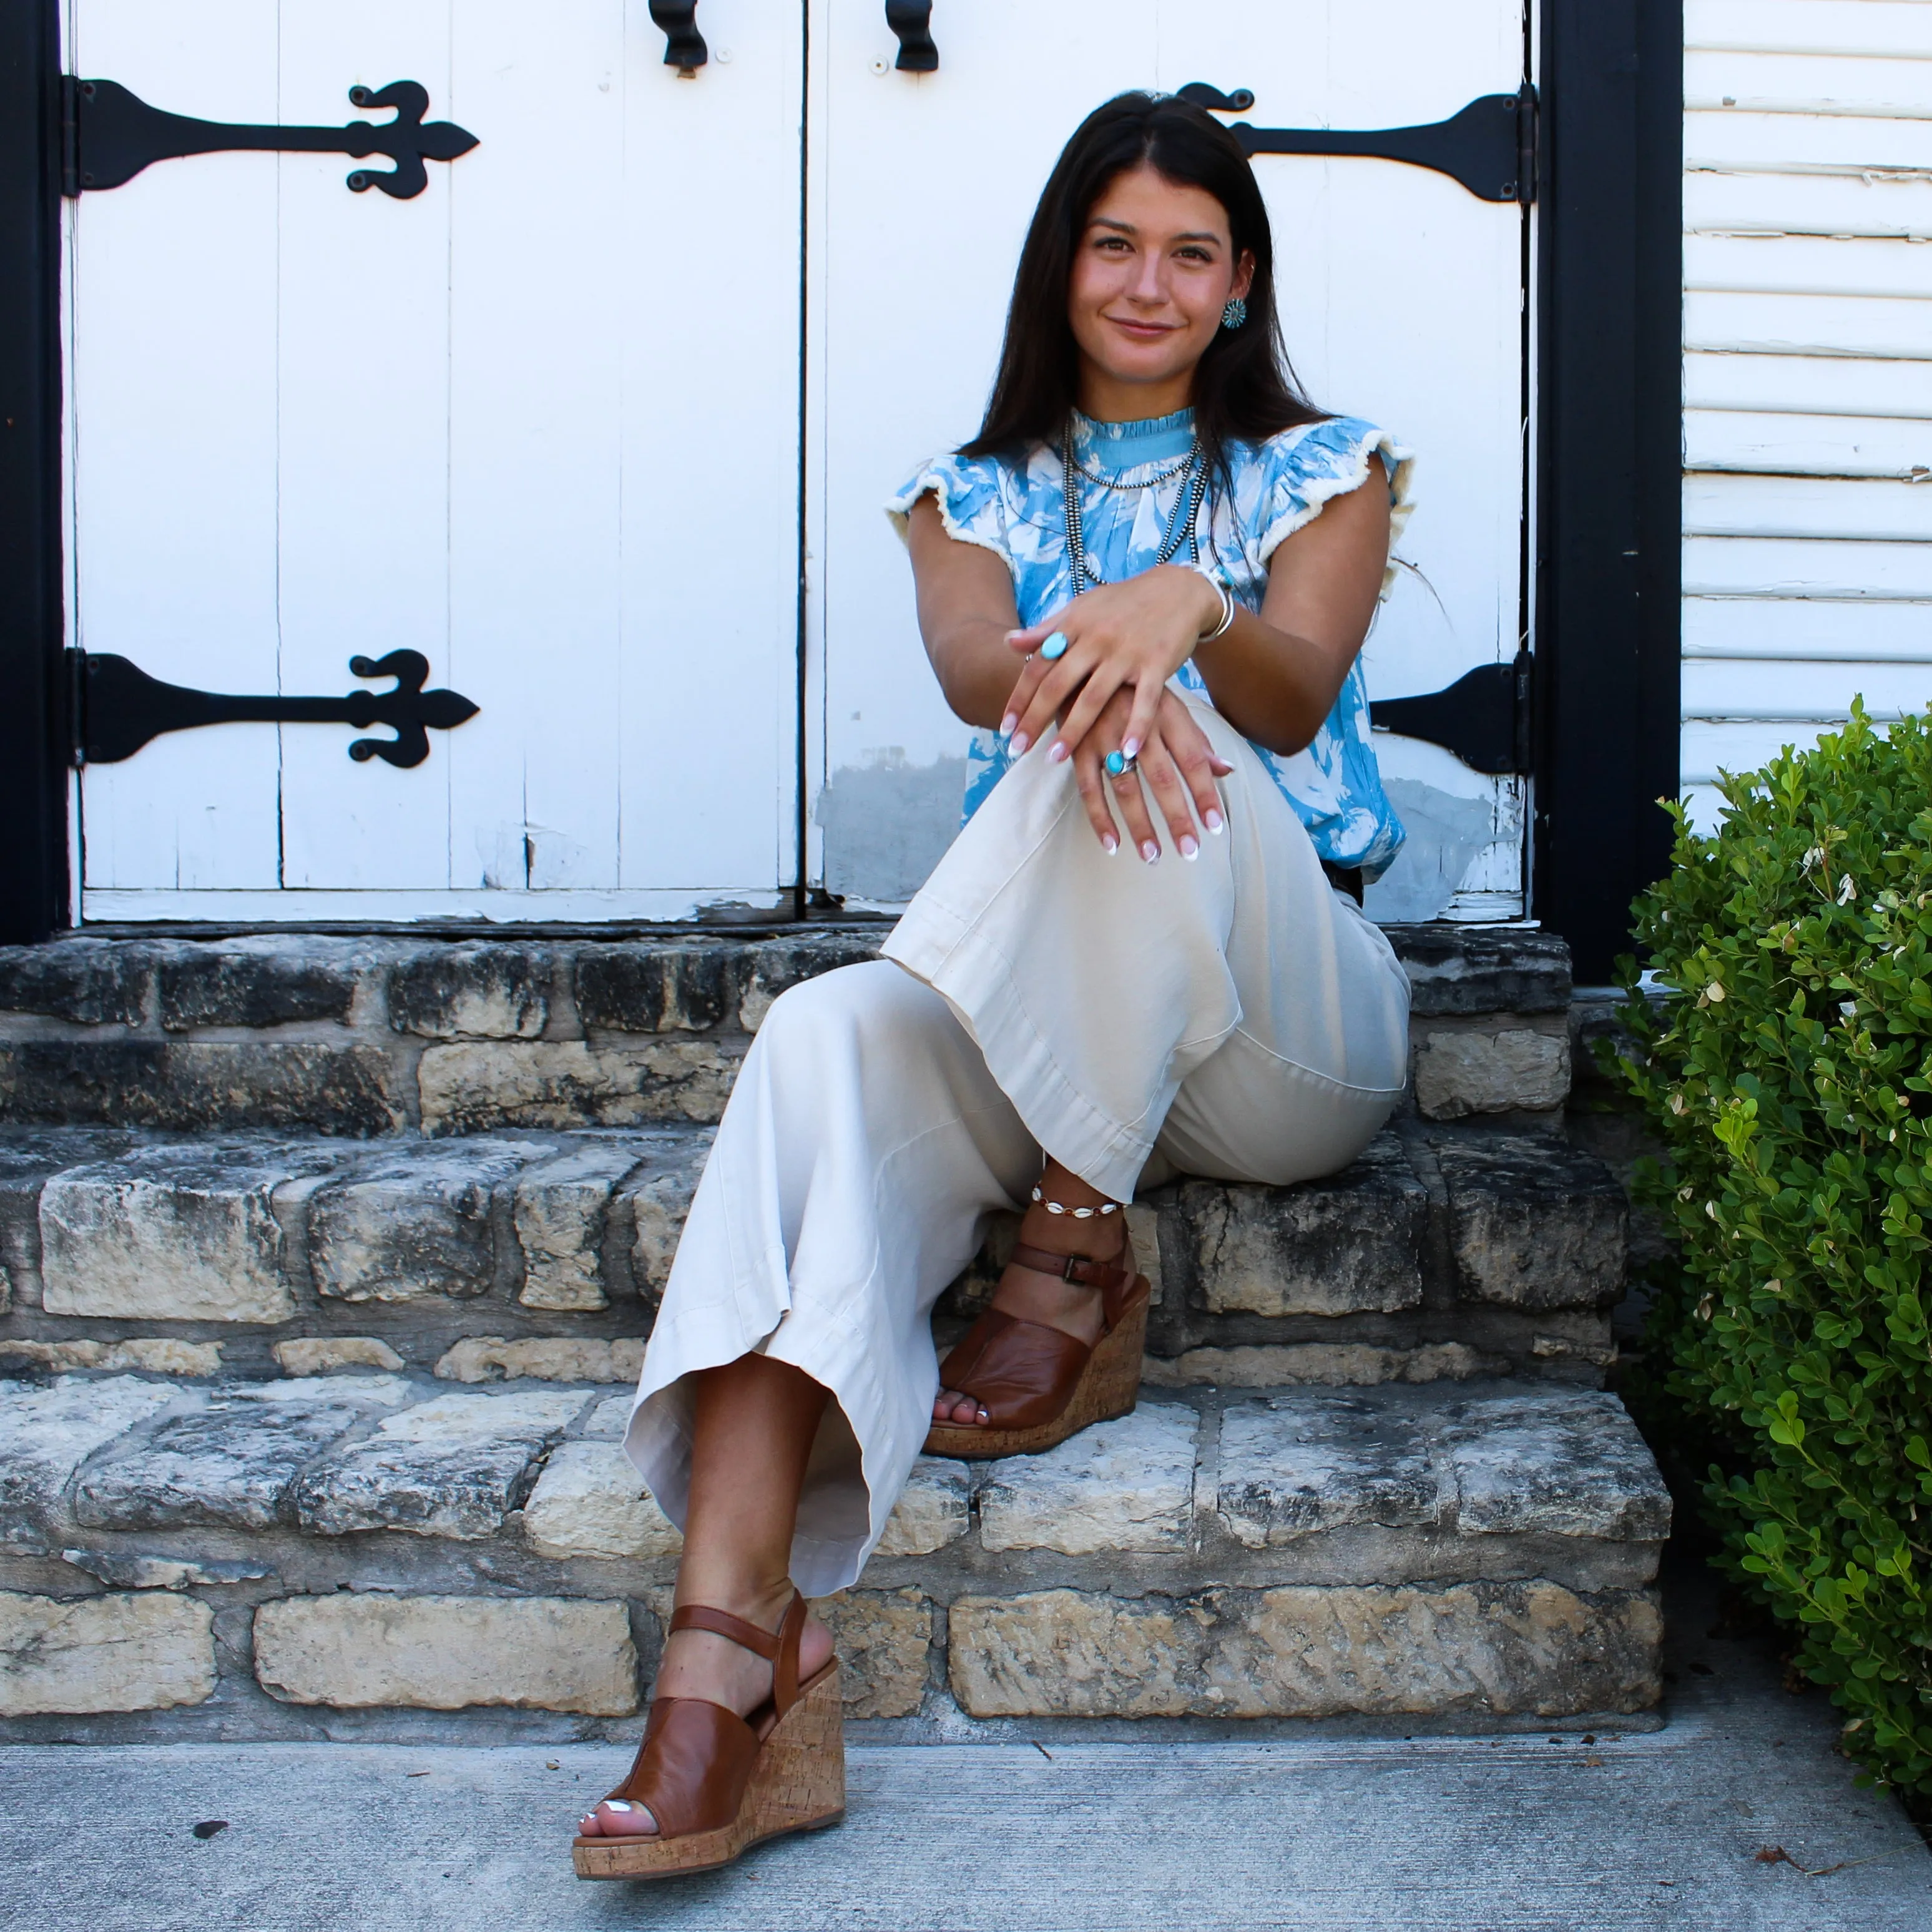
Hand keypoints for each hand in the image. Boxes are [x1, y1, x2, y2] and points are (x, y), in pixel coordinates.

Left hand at [1001, 565, 1222, 770]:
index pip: (1038, 666)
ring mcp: (1127, 653)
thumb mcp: (1082, 609)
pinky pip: (1145, 701)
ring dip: (1073, 730)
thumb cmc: (1124, 605)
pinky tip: (1125, 753)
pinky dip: (1136, 727)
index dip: (1020, 698)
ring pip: (1094, 697)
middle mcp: (1097, 639)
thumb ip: (1047, 630)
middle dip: (1035, 719)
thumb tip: (1009, 642)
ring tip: (1054, 758)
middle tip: (1017, 749)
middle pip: (1058, 685)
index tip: (1005, 728)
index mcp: (1075, 625)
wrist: (1179, 590)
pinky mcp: (1157, 664)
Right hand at [1072, 687, 1232, 859]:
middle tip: (1190, 851)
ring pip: (1125, 787)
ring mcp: (1104, 736)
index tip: (1215, 826)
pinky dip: (1100, 818)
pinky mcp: (1077, 747)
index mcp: (1166, 713)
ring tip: (1153, 855)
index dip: (1204, 793)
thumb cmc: (1132, 690)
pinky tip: (1112, 844)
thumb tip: (1227, 771)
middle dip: (1177, 817)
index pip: (1192, 759)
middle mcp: (1138, 725)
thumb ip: (1196, 740)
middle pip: (1161, 778)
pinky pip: (1088, 788)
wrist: (1079, 662)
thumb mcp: (1168, 705)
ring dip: (1140, 825)